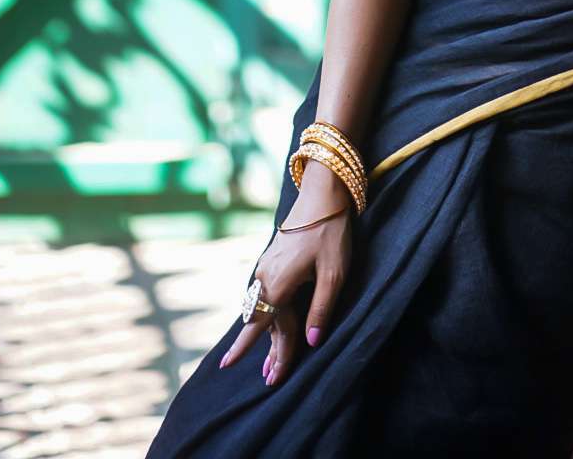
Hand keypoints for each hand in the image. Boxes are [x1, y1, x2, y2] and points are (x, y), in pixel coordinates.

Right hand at [219, 167, 352, 387]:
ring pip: (265, 309)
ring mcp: (266, 267)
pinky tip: (271, 323)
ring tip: (269, 361)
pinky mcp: (272, 260)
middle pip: (267, 321)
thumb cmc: (330, 231)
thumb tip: (312, 341)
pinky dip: (269, 315)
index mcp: (278, 283)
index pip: (263, 325)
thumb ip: (322, 308)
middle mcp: (266, 277)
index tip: (238, 370)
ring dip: (268, 335)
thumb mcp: (334, 273)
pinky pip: (267, 295)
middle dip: (269, 351)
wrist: (322, 193)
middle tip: (271, 378)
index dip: (253, 350)